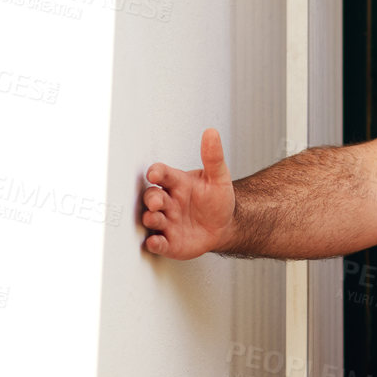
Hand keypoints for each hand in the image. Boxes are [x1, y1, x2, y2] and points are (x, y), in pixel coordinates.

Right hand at [142, 128, 235, 258]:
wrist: (225, 226)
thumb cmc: (217, 200)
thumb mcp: (219, 178)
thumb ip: (213, 157)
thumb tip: (212, 133)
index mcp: (176, 183)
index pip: (162, 174)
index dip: (157, 173)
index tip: (154, 173)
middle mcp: (167, 202)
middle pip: (152, 196)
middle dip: (152, 198)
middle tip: (158, 201)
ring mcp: (166, 221)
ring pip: (151, 219)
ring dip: (151, 218)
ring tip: (157, 217)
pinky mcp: (169, 241)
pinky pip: (157, 243)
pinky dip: (154, 243)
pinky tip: (155, 241)